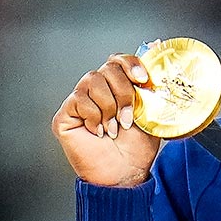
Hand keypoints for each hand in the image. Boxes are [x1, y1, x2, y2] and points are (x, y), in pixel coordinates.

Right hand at [52, 53, 161, 187]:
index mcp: (116, 88)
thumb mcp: (152, 114)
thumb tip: (155, 45)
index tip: (143, 79)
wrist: (124, 175)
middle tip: (128, 118)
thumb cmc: (136, 149)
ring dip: (109, 107)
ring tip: (114, 128)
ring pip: (92, 81)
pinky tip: (99, 132)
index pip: (117, 61)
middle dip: (123, 93)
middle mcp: (96, 90)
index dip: (130, 64)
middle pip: (107, 69)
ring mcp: (79, 101)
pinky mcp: (65, 115)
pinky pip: (79, 100)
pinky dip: (94, 117)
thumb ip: (153, 85)